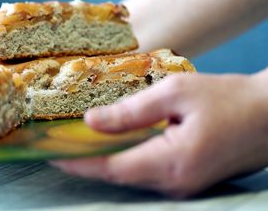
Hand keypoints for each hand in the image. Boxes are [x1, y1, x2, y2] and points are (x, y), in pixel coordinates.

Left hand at [51, 70, 267, 197]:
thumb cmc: (228, 99)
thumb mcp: (176, 93)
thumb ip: (131, 111)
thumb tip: (92, 121)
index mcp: (170, 161)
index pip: (109, 168)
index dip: (77, 162)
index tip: (50, 153)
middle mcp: (174, 182)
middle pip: (116, 175)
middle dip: (86, 161)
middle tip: (60, 144)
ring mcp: (182, 185)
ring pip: (130, 175)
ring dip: (105, 160)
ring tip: (82, 142)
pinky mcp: (187, 179)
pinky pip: (146, 173)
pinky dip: (126, 159)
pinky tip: (117, 144)